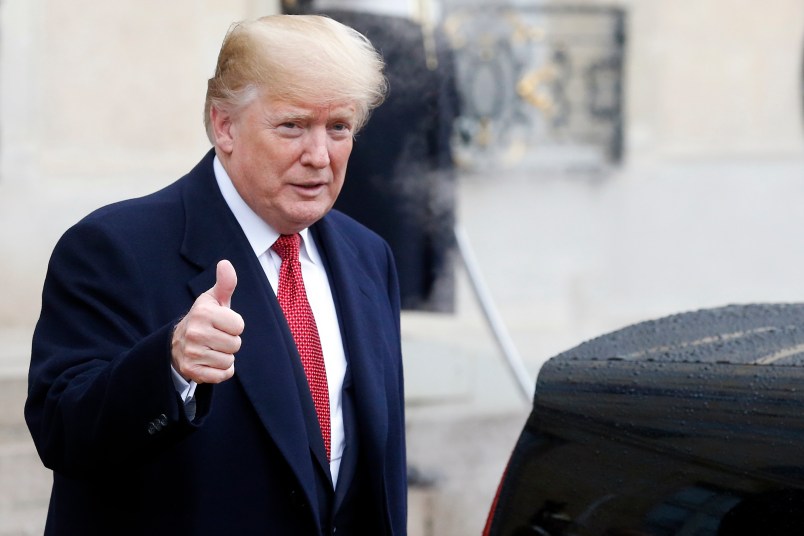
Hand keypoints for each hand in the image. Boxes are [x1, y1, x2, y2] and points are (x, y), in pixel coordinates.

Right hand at [171, 260, 244, 383]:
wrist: (177, 343)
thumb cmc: (203, 319)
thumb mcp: (213, 300)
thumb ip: (225, 283)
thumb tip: (226, 263)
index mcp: (203, 313)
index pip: (239, 326)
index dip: (234, 326)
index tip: (221, 324)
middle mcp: (195, 332)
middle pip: (236, 344)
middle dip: (230, 342)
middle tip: (215, 337)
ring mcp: (192, 353)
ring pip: (229, 360)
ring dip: (225, 357)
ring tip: (211, 349)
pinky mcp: (192, 371)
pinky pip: (223, 375)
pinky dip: (221, 371)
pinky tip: (210, 361)